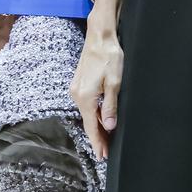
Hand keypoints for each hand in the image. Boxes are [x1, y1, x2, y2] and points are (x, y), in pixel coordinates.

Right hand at [70, 12, 122, 160]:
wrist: (100, 36)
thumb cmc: (109, 56)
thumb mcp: (114, 82)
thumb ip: (110, 106)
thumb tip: (109, 126)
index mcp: (85, 97)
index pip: (92, 126)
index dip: (98, 142)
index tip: (102, 155)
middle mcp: (77, 95)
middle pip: (88, 121)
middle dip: (97, 136)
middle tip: (106, 152)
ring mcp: (76, 89)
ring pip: (87, 113)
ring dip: (96, 125)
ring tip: (106, 138)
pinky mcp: (79, 83)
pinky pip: (87, 104)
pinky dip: (94, 114)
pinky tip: (101, 118)